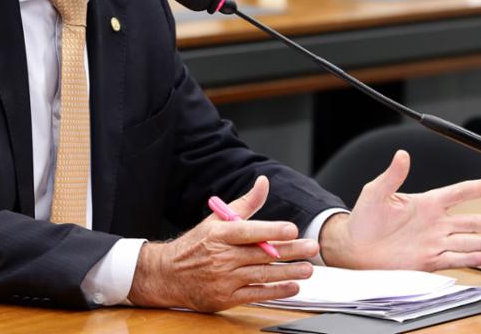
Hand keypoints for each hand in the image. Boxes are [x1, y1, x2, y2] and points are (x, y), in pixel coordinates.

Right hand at [127, 176, 318, 311]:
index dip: (271, 231)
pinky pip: (256, 294)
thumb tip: (263, 183)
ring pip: (262, 275)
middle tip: (311, 247)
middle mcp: (221, 256)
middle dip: (290, 251)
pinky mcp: (226, 297)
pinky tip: (292, 286)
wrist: (168, 275)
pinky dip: (276, 291)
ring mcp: (224, 278)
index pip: (249, 231)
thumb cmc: (196, 245)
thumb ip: (245, 204)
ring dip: (288, 272)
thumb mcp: (215, 220)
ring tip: (308, 268)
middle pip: (261, 254)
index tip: (292, 229)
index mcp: (219, 234)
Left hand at [319, 151, 480, 270]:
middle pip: (470, 222)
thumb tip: (401, 155)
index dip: (477, 189)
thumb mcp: (375, 193)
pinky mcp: (429, 261)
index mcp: (426, 203)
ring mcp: (434, 243)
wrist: (355, 247)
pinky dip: (469, 259)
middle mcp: (435, 223)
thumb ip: (392, 176)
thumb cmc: (364, 219)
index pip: (457, 193)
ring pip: (467, 242)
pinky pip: (454, 260)